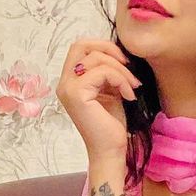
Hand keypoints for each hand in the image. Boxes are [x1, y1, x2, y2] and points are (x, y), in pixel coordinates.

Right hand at [56, 36, 141, 159]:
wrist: (110, 151)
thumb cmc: (110, 126)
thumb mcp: (110, 91)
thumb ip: (107, 72)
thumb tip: (118, 53)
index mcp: (69, 81)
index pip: (80, 47)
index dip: (103, 46)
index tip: (124, 62)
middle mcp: (64, 83)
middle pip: (81, 45)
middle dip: (109, 49)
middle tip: (128, 65)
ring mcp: (68, 88)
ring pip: (96, 58)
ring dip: (121, 70)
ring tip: (132, 87)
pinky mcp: (77, 94)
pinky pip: (102, 72)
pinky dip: (121, 80)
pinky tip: (128, 95)